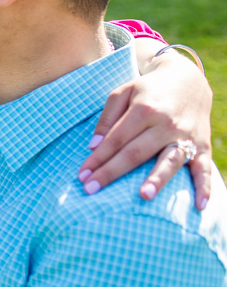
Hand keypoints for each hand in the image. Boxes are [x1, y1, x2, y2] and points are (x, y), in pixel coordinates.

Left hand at [78, 54, 213, 207]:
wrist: (188, 80)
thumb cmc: (148, 89)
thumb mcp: (123, 92)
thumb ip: (107, 118)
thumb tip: (94, 146)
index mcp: (144, 109)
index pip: (116, 139)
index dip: (97, 157)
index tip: (82, 175)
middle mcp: (166, 124)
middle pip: (136, 152)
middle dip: (112, 172)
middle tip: (90, 189)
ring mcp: (186, 136)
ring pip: (169, 161)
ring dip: (157, 179)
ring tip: (143, 196)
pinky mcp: (203, 146)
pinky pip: (204, 168)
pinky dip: (204, 187)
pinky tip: (199, 205)